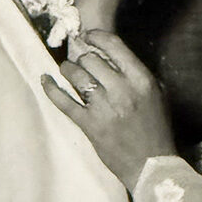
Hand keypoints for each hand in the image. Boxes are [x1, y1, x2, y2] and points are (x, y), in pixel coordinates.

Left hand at [42, 30, 175, 191]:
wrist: (151, 165)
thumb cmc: (156, 129)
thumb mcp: (156, 94)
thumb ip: (136, 74)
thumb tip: (112, 56)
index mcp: (142, 80)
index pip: (114, 46)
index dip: (96, 37)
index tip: (87, 37)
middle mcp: (122, 90)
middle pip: (91, 59)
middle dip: (83, 57)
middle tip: (80, 61)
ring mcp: (103, 107)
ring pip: (76, 74)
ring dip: (68, 69)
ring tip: (66, 70)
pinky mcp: (89, 124)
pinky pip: (64, 101)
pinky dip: (51, 88)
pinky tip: (45, 80)